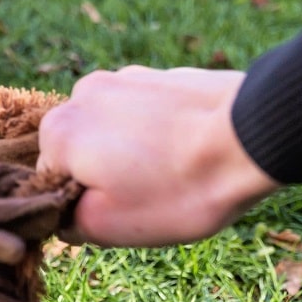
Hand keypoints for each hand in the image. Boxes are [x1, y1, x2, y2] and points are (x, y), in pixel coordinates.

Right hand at [37, 66, 278, 246]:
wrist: (250, 137)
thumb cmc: (179, 188)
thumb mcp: (111, 227)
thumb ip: (69, 222)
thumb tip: (64, 214)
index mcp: (59, 133)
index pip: (50, 180)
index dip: (82, 204)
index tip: (119, 214)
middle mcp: (81, 95)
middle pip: (80, 149)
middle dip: (105, 174)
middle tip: (149, 197)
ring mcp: (123, 77)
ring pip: (114, 130)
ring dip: (133, 153)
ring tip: (174, 174)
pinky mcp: (161, 74)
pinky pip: (146, 112)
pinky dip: (160, 133)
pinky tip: (190, 150)